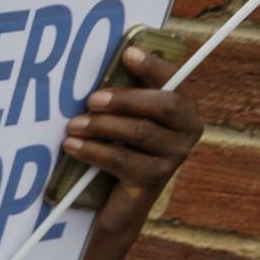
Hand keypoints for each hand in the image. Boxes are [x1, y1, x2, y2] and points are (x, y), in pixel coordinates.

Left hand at [71, 46, 202, 237]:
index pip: (174, 80)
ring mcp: (173, 158)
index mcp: (184, 110)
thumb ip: (127, 98)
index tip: (127, 53)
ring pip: (139, 132)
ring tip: (73, 125)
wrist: (120, 207)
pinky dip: (93, 150)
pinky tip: (72, 146)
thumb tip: (109, 62)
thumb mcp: (127, 122)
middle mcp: (188, 132)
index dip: (153, 66)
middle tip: (91, 100)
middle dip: (124, 98)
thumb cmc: (122, 153)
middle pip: (162, 105)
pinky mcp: (152, 180)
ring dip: (102, 125)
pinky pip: (122, 159)